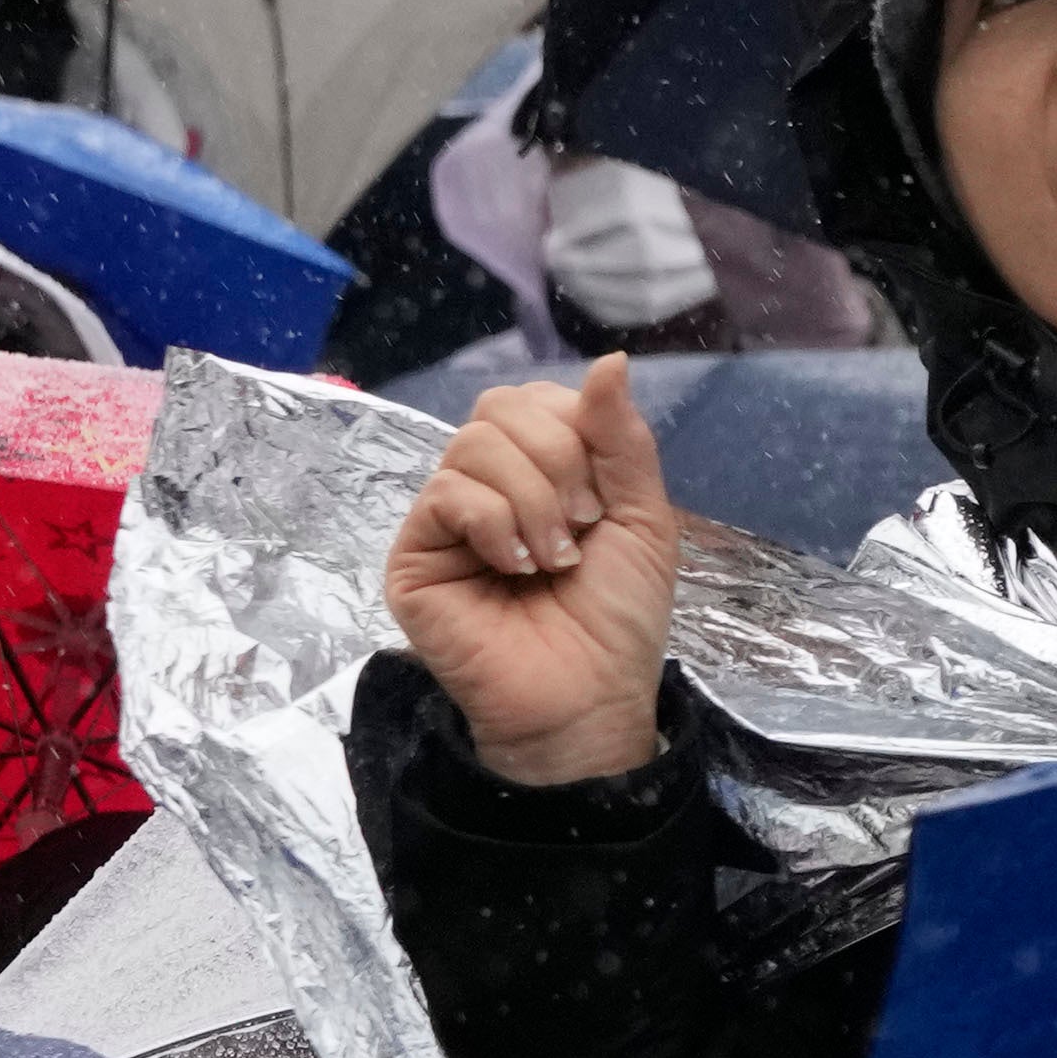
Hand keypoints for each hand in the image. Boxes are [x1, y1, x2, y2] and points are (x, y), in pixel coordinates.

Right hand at [382, 354, 678, 786]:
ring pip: (473, 445)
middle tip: (582, 526)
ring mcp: (445, 521)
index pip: (536, 400)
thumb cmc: (618, 618)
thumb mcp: (642, 516)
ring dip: (534, 499)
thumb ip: (621, 438)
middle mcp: (485, 487)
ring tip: (554, 558)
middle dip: (559, 460)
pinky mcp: (414, 556)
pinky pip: (447, 494)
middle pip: (500, 409)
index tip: (603, 498)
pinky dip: (496, 523)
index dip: (576, 430)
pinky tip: (518, 567)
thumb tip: (609, 360)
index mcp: (537, 472)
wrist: (589, 697)